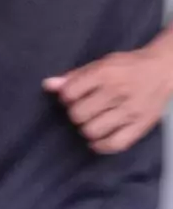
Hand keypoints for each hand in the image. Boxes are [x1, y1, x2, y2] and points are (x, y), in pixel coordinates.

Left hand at [43, 47, 171, 153]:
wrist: (161, 71)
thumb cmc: (127, 65)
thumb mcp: (100, 63)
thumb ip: (74, 76)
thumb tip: (48, 85)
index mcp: (104, 73)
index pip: (70, 93)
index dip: (66, 97)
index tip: (72, 96)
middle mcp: (115, 92)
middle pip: (78, 114)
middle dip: (75, 113)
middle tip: (83, 109)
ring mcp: (128, 112)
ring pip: (92, 131)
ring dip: (86, 128)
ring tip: (91, 121)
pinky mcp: (139, 127)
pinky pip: (114, 145)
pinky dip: (101, 145)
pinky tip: (98, 138)